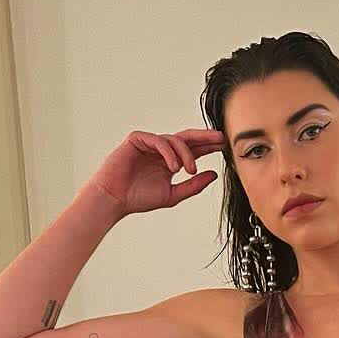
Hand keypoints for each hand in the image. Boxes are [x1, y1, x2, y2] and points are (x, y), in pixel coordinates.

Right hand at [87, 128, 226, 216]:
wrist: (115, 200)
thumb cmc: (138, 198)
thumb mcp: (173, 194)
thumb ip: (193, 186)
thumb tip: (214, 175)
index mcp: (169, 161)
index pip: (192, 150)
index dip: (208, 146)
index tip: (224, 146)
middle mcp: (161, 150)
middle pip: (186, 138)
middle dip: (204, 138)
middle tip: (220, 138)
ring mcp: (149, 144)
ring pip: (174, 140)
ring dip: (185, 154)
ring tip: (190, 170)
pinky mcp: (137, 140)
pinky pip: (158, 140)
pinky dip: (168, 152)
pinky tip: (173, 166)